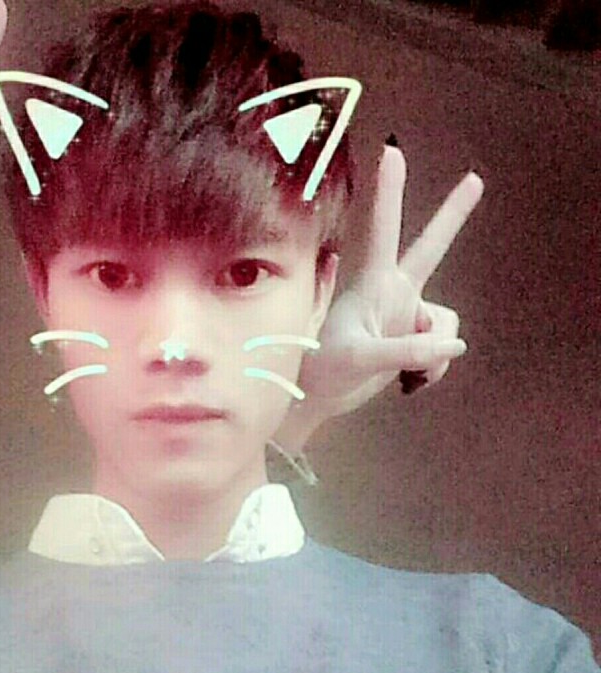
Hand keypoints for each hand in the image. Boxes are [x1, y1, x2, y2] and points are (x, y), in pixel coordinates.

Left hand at [298, 145, 484, 419]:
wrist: (321, 396)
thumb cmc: (326, 369)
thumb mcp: (360, 359)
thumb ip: (405, 351)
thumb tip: (456, 343)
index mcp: (374, 285)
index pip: (384, 230)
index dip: (391, 192)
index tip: (392, 151)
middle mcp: (395, 293)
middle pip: (430, 248)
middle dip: (452, 216)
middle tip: (476, 179)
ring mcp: (406, 316)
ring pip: (446, 324)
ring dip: (435, 353)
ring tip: (405, 373)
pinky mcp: (414, 339)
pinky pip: (444, 349)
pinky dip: (434, 368)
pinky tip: (409, 380)